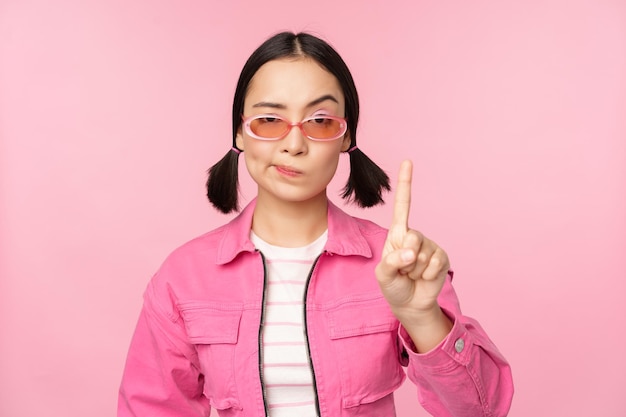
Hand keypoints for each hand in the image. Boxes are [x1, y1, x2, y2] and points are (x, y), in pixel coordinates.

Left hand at [375, 160, 450, 324]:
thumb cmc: (393, 285)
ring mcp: (429, 246)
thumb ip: (392, 262)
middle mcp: (414, 236)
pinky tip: (424, 278)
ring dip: (415, 271)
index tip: (407, 162)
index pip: (402, 206)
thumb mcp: (383, 274)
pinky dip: (427, 275)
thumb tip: (411, 253)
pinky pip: (435, 263)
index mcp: (397, 234)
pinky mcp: (441, 257)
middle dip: (406, 259)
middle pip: (412, 237)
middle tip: (404, 270)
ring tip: (412, 275)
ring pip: (422, 254)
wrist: (410, 303)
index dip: (406, 184)